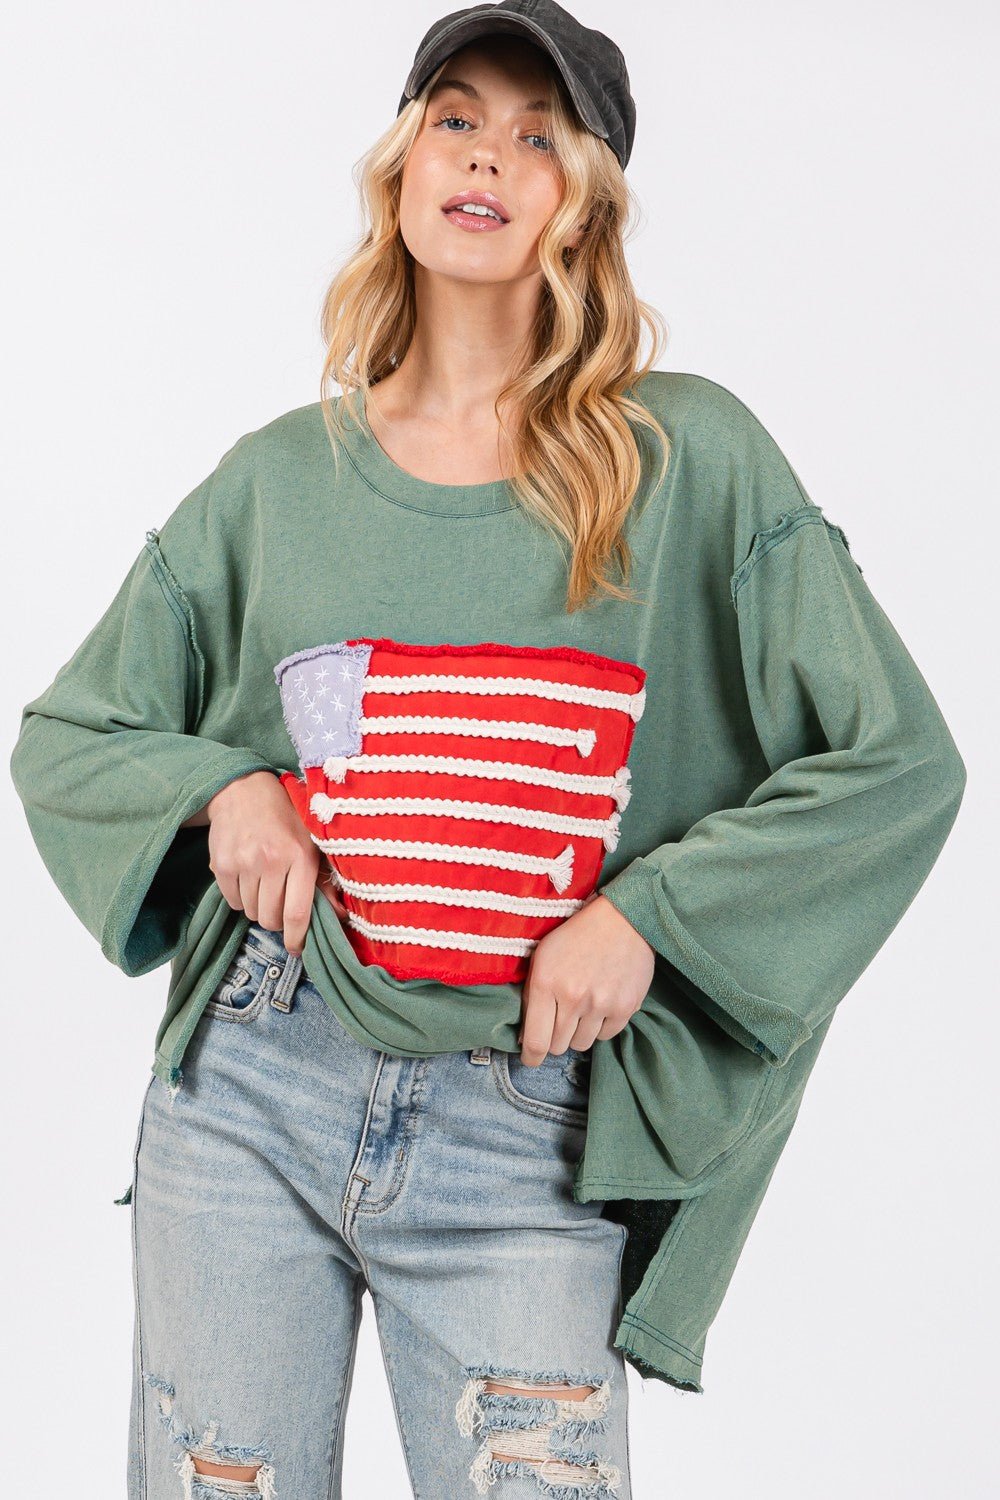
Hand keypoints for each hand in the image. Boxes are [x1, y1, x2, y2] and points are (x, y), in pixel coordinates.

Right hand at [205, 770, 345, 955]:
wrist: (243, 790)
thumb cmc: (286, 818)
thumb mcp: (313, 843)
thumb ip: (325, 882)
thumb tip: (340, 917)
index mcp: (300, 856)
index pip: (296, 913)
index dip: (296, 938)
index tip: (297, 948)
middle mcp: (271, 861)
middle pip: (271, 918)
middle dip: (277, 920)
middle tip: (280, 903)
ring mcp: (244, 863)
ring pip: (251, 912)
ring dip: (258, 907)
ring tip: (264, 884)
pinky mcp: (221, 864)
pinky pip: (232, 902)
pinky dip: (240, 899)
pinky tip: (248, 878)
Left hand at [517, 894, 654, 1065]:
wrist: (623, 919)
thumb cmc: (576, 936)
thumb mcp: (542, 957)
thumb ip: (530, 997)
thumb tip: (526, 1039)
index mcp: (545, 984)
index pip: (535, 1042)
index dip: (531, 1057)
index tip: (531, 1059)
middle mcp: (573, 998)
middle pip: (558, 1047)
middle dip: (555, 1038)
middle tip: (560, 1019)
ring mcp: (601, 1004)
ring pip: (581, 1044)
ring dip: (578, 1032)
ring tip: (582, 1008)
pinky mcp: (625, 1007)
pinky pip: (606, 1036)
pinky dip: (600, 1027)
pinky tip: (600, 1005)